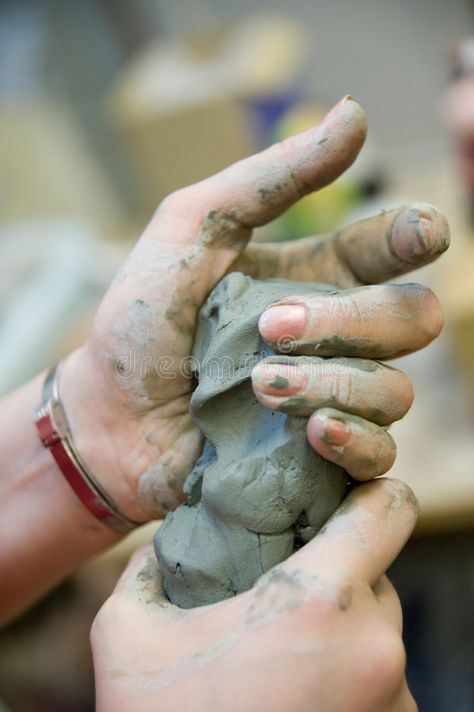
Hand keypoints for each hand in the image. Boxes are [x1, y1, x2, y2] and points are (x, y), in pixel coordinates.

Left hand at [60, 96, 448, 521]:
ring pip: (396, 390)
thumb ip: (268, 178)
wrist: (108, 416)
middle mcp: (335, 336)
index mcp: (313, 275)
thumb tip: (355, 115)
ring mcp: (332, 398)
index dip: (416, 235)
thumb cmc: (141, 321)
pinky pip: (381, 454)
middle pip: (412, 319)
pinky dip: (354, 441)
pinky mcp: (322, 460)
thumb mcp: (190, 230)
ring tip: (260, 386)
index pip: (391, 249)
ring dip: (333, 382)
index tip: (418, 234)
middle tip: (271, 327)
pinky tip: (311, 432)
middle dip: (351, 320)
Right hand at [91, 477, 417, 711]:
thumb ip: (150, 568)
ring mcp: (393, 700)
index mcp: (320, 604)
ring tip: (281, 645)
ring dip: (339, 625)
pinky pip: (379, 674)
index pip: (388, 512)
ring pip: (377, 626)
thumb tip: (167, 542)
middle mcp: (376, 650)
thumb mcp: (128, 633)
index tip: (340, 496)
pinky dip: (347, 669)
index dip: (367, 494)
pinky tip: (294, 684)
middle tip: (280, 584)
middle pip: (375, 573)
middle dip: (332, 571)